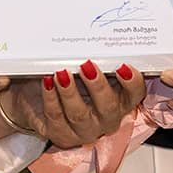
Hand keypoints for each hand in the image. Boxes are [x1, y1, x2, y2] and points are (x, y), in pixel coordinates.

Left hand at [0, 61, 146, 148]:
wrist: (37, 97)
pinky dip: (51, 98)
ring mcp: (84, 130)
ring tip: (61, 73)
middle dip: (98, 86)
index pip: (134, 94)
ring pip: (79, 115)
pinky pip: (56, 117)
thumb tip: (99, 36)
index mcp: (120, 100)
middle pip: (108, 107)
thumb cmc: (70, 78)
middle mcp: (105, 119)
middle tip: (87, 65)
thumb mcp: (86, 67)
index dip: (132, 82)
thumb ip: (98, 58)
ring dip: (70, 92)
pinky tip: (47, 83)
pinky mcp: (61, 135)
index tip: (123, 66)